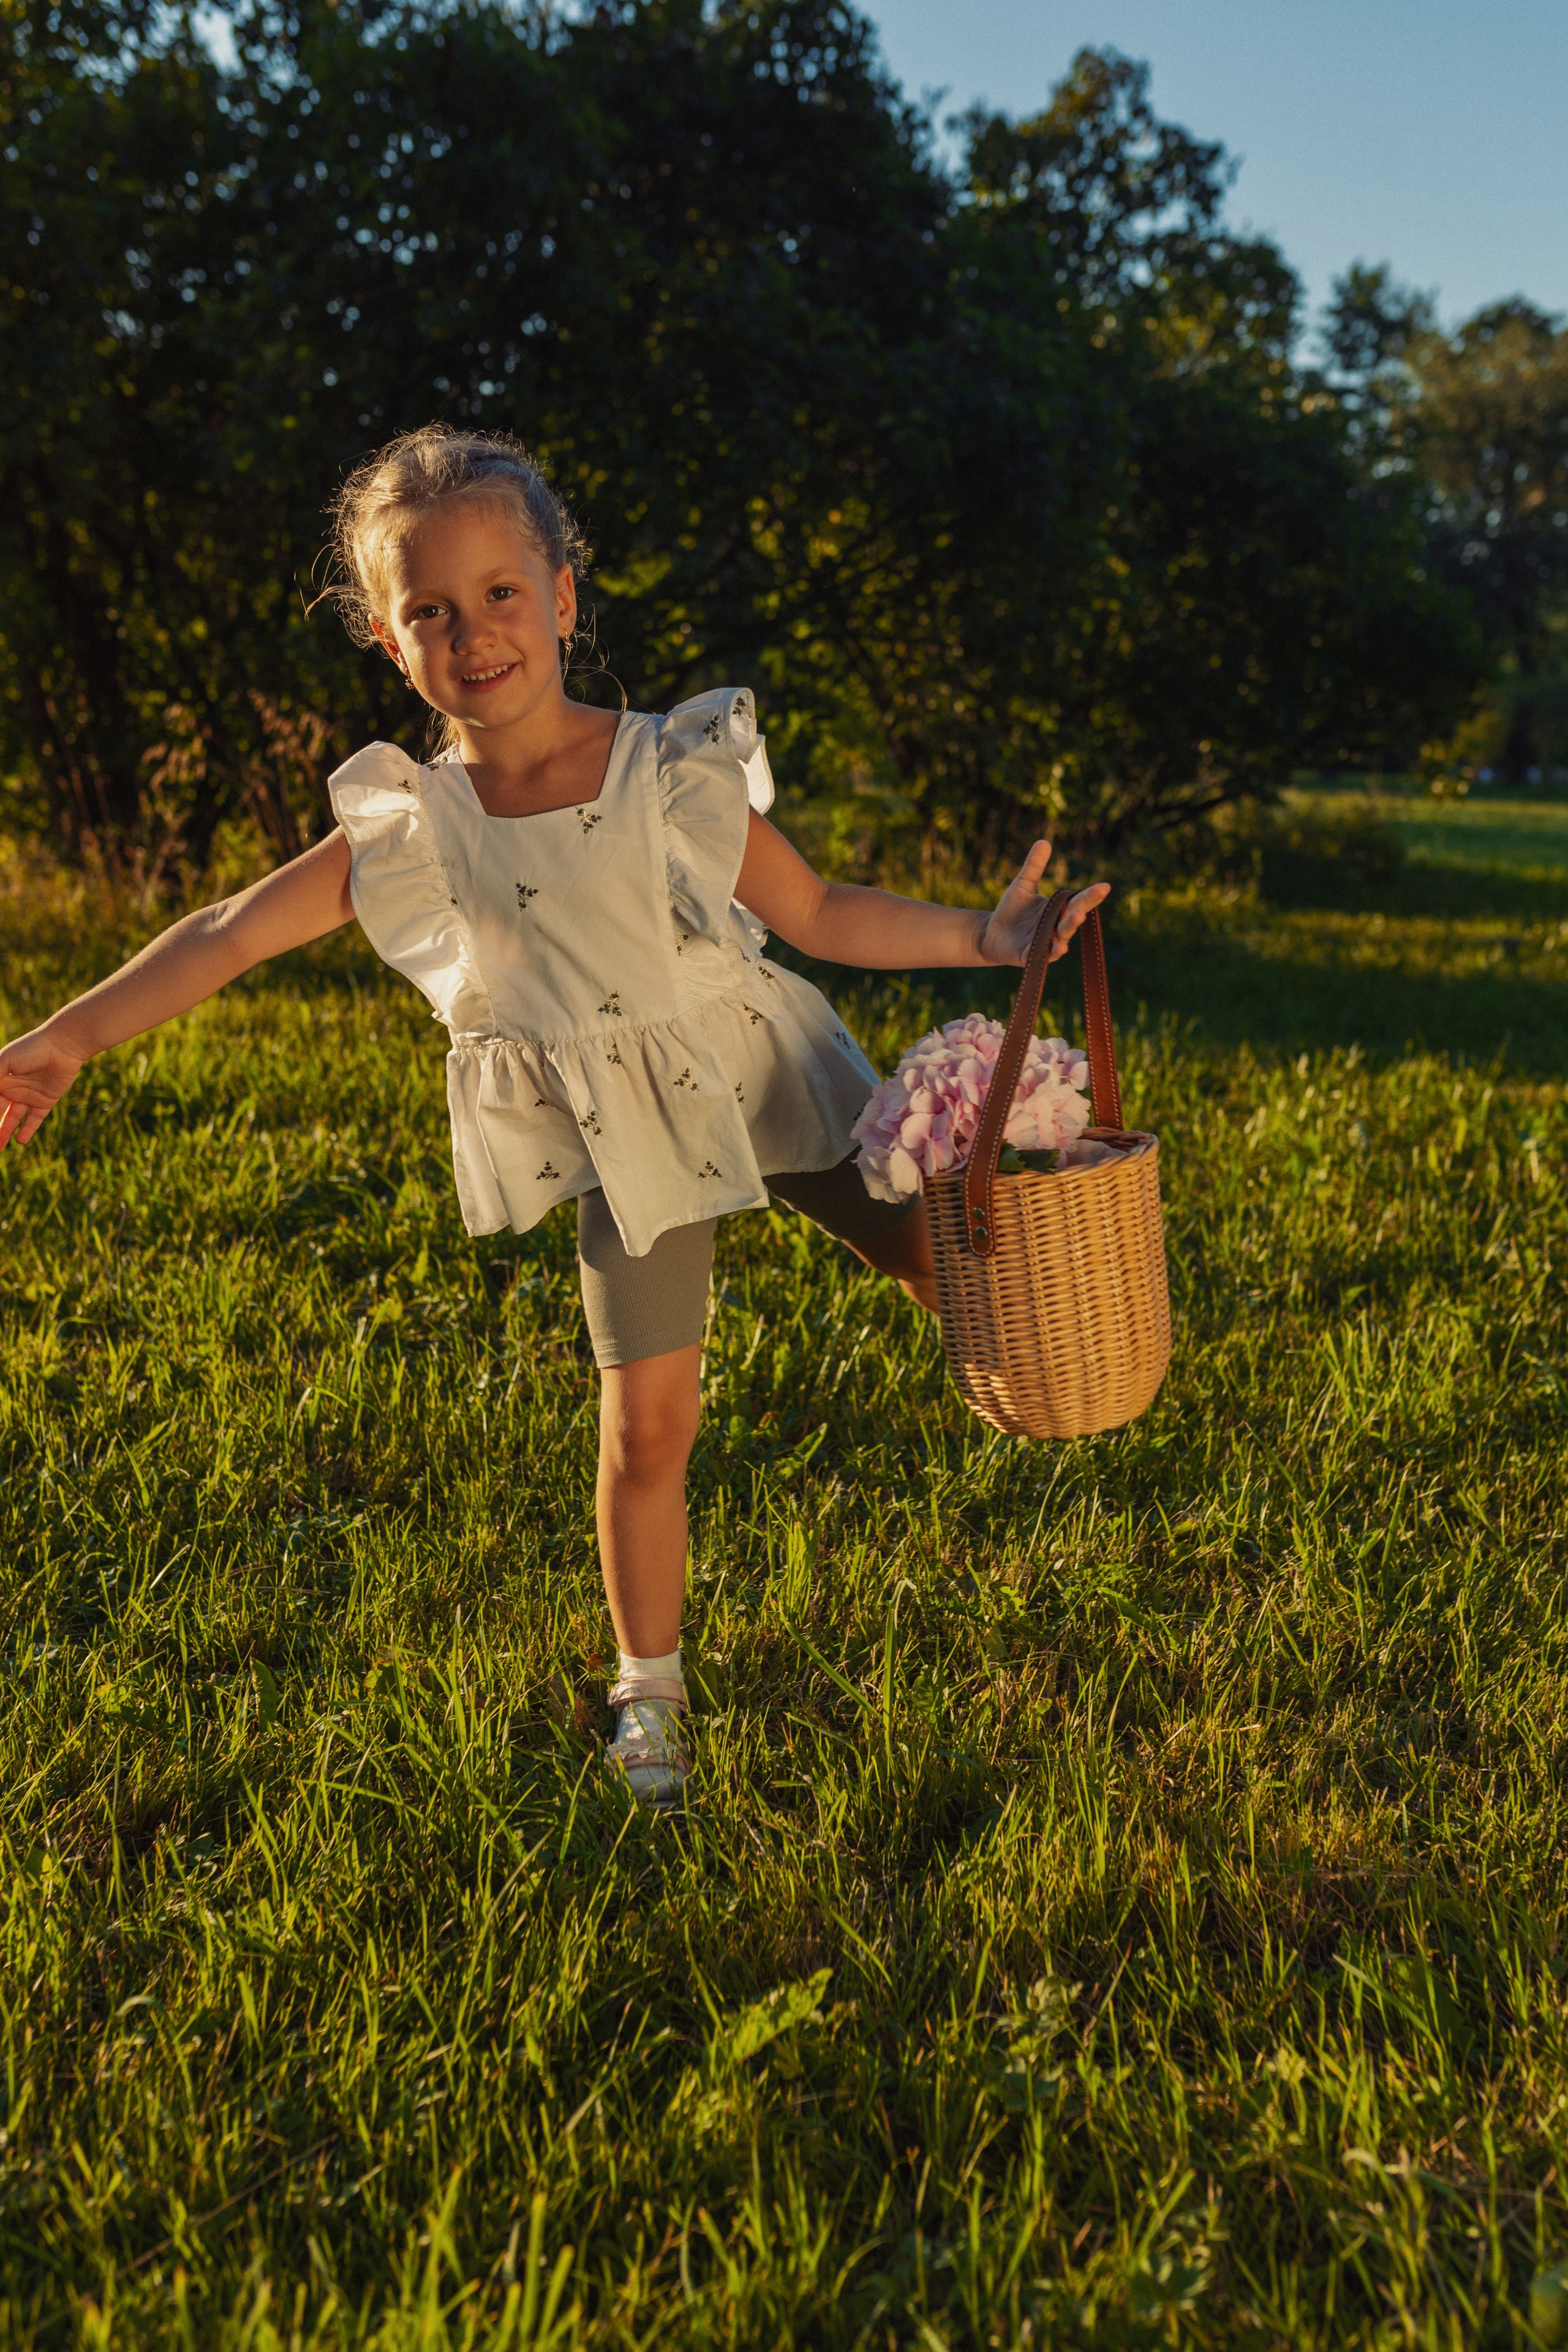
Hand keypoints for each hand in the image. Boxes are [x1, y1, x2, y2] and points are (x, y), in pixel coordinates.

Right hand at [0, 1025, 86, 1150]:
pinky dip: (28, 1129)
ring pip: (14, 1118)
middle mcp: (13, 1088)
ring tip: (0, 1147)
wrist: (63, 1045)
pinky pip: (35, 1118)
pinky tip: (20, 1140)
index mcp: (0, 1078)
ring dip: (6, 1131)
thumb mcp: (5, 1062)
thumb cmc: (31, 1049)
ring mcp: (29, 1094)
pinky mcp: (46, 1100)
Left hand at [978, 841, 1110, 967]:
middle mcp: (1057, 927)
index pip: (1078, 901)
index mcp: (1058, 910)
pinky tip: (1061, 946)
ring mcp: (1047, 943)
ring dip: (1070, 926)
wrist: (991, 933)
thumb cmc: (1011, 910)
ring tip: (1077, 916)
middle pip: (1074, 916)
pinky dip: (1055, 951)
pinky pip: (1046, 955)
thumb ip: (1034, 866)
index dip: (1092, 894)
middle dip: (1087, 904)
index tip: (1105, 886)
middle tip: (1099, 892)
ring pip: (1063, 935)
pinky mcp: (1032, 955)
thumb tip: (1044, 841)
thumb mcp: (1022, 885)